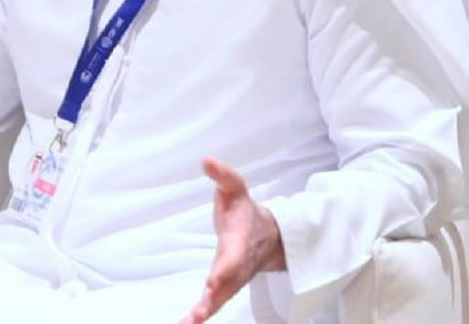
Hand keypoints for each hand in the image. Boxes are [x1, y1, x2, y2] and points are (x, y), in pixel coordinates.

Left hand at [180, 156, 285, 323]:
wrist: (270, 237)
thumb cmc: (246, 213)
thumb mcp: (236, 191)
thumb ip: (224, 177)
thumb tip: (207, 160)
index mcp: (240, 243)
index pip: (232, 258)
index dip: (224, 270)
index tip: (213, 281)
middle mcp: (237, 265)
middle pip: (226, 286)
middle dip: (212, 300)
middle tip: (197, 315)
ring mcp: (233, 279)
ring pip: (219, 298)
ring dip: (205, 312)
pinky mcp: (225, 286)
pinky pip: (213, 302)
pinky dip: (202, 314)